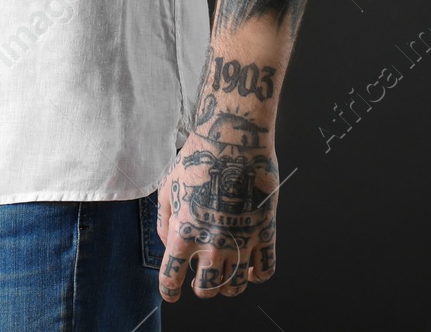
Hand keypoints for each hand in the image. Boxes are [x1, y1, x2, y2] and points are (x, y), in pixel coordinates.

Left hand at [155, 96, 278, 299]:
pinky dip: (257, 276)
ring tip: (225, 274)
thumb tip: (169, 245)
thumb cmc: (197, 157)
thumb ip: (164, 221)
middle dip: (201, 288)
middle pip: (206, 290)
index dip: (170, 291)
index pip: (171, 280)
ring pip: (235, 286)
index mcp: (183, 233)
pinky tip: (251, 269)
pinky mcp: (264, 232)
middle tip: (201, 278)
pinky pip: (265, 271)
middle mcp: (211, 243)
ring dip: (228, 285)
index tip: (173, 293)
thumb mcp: (168, 186)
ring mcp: (240, 240)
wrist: (232, 138)